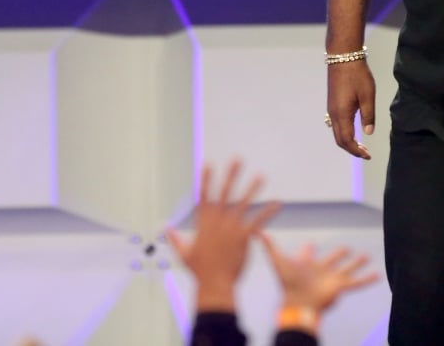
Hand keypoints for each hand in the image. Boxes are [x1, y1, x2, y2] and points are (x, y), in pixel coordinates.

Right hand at [166, 161, 280, 311]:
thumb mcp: (184, 253)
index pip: (204, 196)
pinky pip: (259, 221)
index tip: (208, 164)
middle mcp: (218, 222)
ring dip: (253, 188)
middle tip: (237, 159)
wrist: (215, 285)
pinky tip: (278, 203)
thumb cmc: (199, 271)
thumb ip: (176, 239)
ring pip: (243, 203)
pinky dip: (268, 211)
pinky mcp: (244, 237)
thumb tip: (166, 229)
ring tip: (261, 175)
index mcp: (204, 224)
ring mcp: (231, 228)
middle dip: (231, 175)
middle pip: (225, 193)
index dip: (205, 180)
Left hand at [259, 233, 378, 314]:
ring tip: (366, 256)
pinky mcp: (341, 287)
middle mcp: (321, 271)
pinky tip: (378, 275)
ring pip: (348, 269)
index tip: (310, 244)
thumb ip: (269, 246)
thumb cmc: (287, 283)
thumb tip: (257, 231)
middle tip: (346, 248)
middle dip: (338, 254)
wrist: (299, 302)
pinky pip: (358, 283)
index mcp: (307, 265)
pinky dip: (368, 280)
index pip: (308, 255)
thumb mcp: (278, 261)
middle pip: (331, 260)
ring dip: (357, 263)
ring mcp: (332, 279)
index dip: (308, 250)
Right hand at [327, 61, 375, 159]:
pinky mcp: (332, 102)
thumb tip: (368, 133)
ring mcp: (331, 108)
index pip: (347, 140)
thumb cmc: (358, 75)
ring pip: (336, 132)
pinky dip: (344, 132)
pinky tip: (353, 129)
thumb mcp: (367, 96)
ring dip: (347, 141)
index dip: (357, 151)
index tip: (368, 155)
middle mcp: (334, 114)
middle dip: (351, 149)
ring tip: (360, 145)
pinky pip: (336, 124)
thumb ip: (368, 116)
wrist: (343, 57)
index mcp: (342, 114)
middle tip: (365, 153)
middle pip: (339, 139)